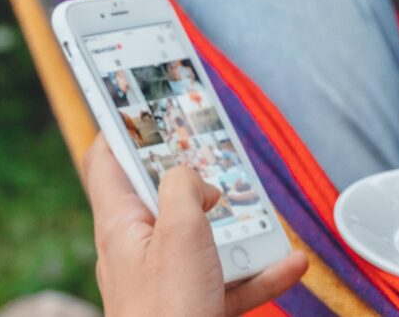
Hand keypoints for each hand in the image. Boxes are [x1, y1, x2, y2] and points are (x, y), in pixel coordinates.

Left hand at [83, 134, 307, 316]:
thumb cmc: (167, 310)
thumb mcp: (179, 230)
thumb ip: (186, 187)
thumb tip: (196, 178)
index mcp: (121, 224)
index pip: (108, 161)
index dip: (124, 128)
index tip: (145, 101)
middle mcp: (140, 248)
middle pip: (167, 196)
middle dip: (202, 177)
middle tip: (223, 154)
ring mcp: (168, 278)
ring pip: (206, 237)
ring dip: (242, 228)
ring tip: (267, 217)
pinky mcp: (195, 304)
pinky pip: (231, 279)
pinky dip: (261, 270)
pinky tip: (290, 263)